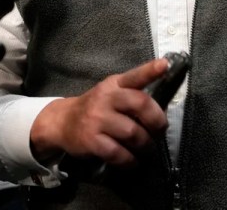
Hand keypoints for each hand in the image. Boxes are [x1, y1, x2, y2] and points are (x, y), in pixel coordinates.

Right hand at [29, 57, 168, 165]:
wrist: (62, 122)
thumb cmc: (96, 107)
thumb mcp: (111, 92)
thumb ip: (133, 94)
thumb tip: (162, 109)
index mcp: (114, 84)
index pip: (134, 76)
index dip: (150, 70)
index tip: (164, 65)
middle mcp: (106, 98)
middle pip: (140, 104)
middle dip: (157, 121)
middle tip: (160, 131)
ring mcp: (97, 119)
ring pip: (133, 133)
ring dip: (146, 145)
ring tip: (146, 148)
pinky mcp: (91, 140)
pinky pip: (119, 153)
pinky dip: (130, 161)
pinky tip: (132, 161)